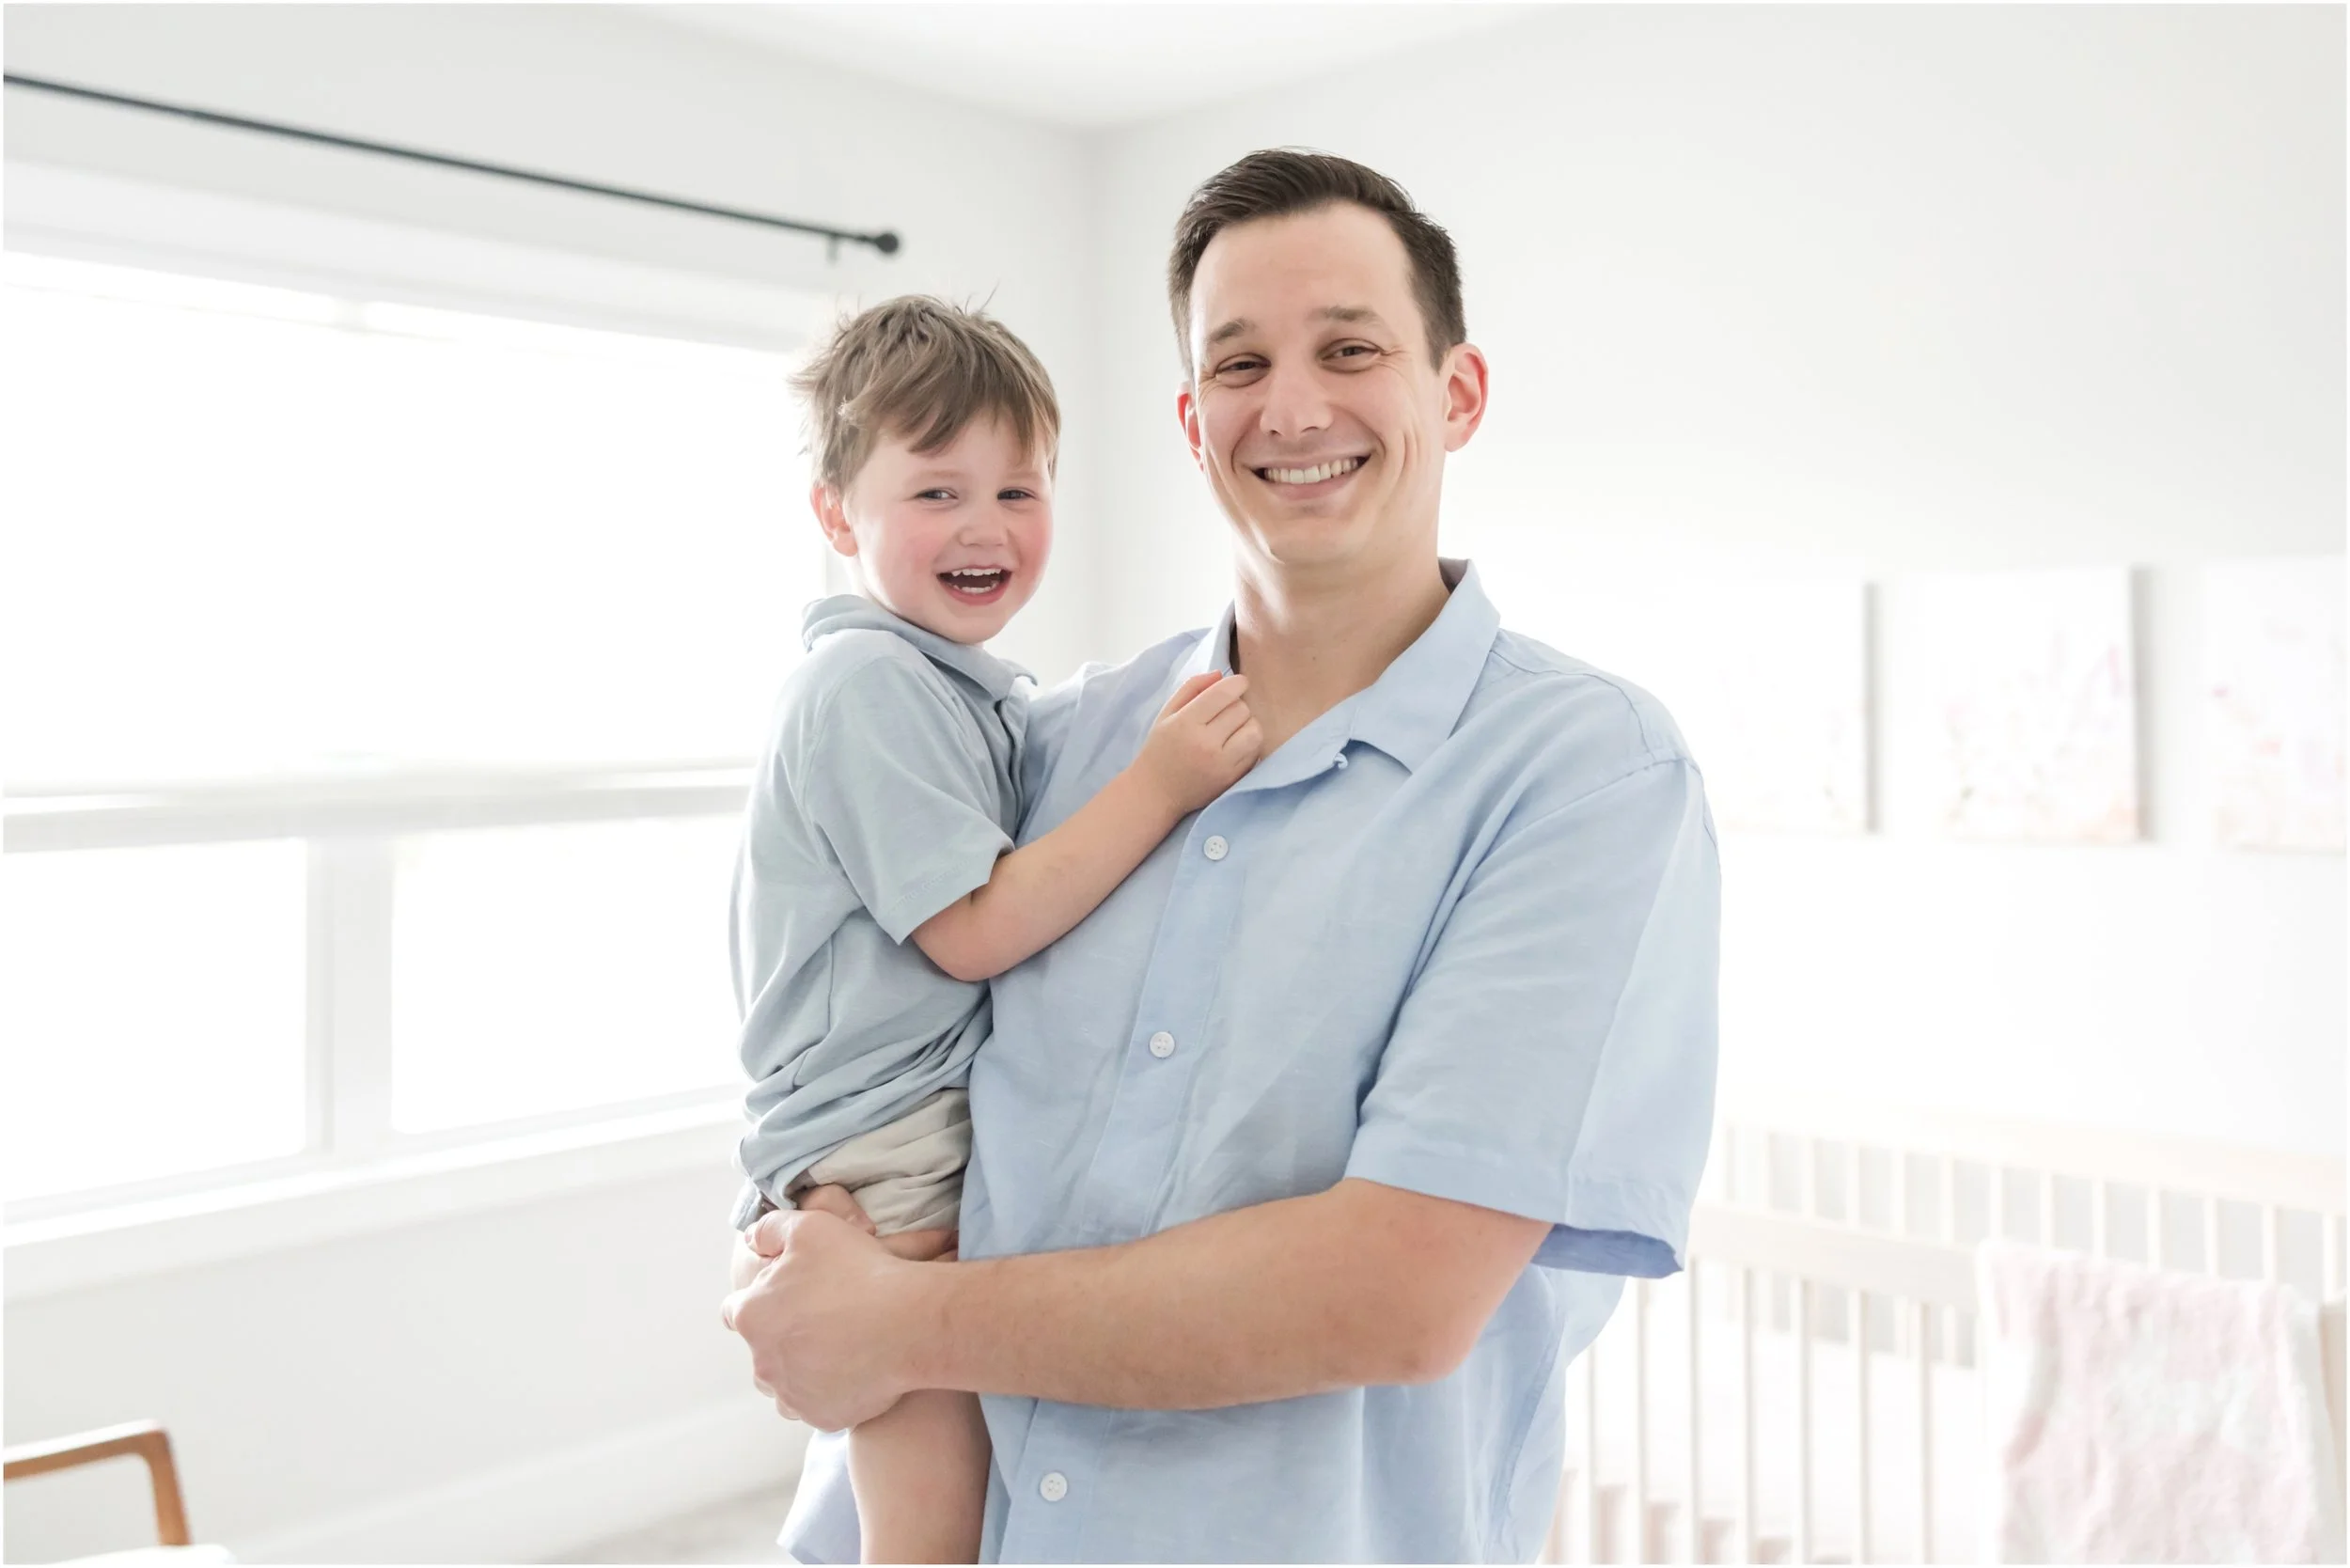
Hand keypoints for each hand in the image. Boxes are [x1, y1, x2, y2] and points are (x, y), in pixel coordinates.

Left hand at [721, 1203, 954, 1429]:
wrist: (908, 1323)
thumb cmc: (859, 1271)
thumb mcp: (810, 1227)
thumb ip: (770, 1230)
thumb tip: (750, 1242)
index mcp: (751, 1316)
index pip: (736, 1311)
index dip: (761, 1299)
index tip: (788, 1295)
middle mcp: (763, 1362)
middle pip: (762, 1349)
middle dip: (782, 1335)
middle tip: (820, 1318)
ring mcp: (791, 1394)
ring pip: (785, 1382)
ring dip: (800, 1367)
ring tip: (835, 1347)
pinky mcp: (821, 1416)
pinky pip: (815, 1405)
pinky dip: (827, 1391)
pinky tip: (851, 1369)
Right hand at [1132, 672, 1261, 816]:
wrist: (1156, 793)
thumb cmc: (1160, 749)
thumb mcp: (1167, 714)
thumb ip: (1192, 688)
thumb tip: (1221, 674)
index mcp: (1186, 724)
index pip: (1224, 693)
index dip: (1237, 683)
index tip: (1238, 683)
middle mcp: (1206, 744)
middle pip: (1242, 709)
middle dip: (1237, 705)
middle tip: (1225, 711)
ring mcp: (1222, 764)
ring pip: (1254, 730)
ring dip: (1247, 724)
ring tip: (1233, 728)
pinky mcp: (1232, 779)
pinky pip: (1255, 752)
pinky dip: (1249, 744)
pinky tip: (1234, 745)